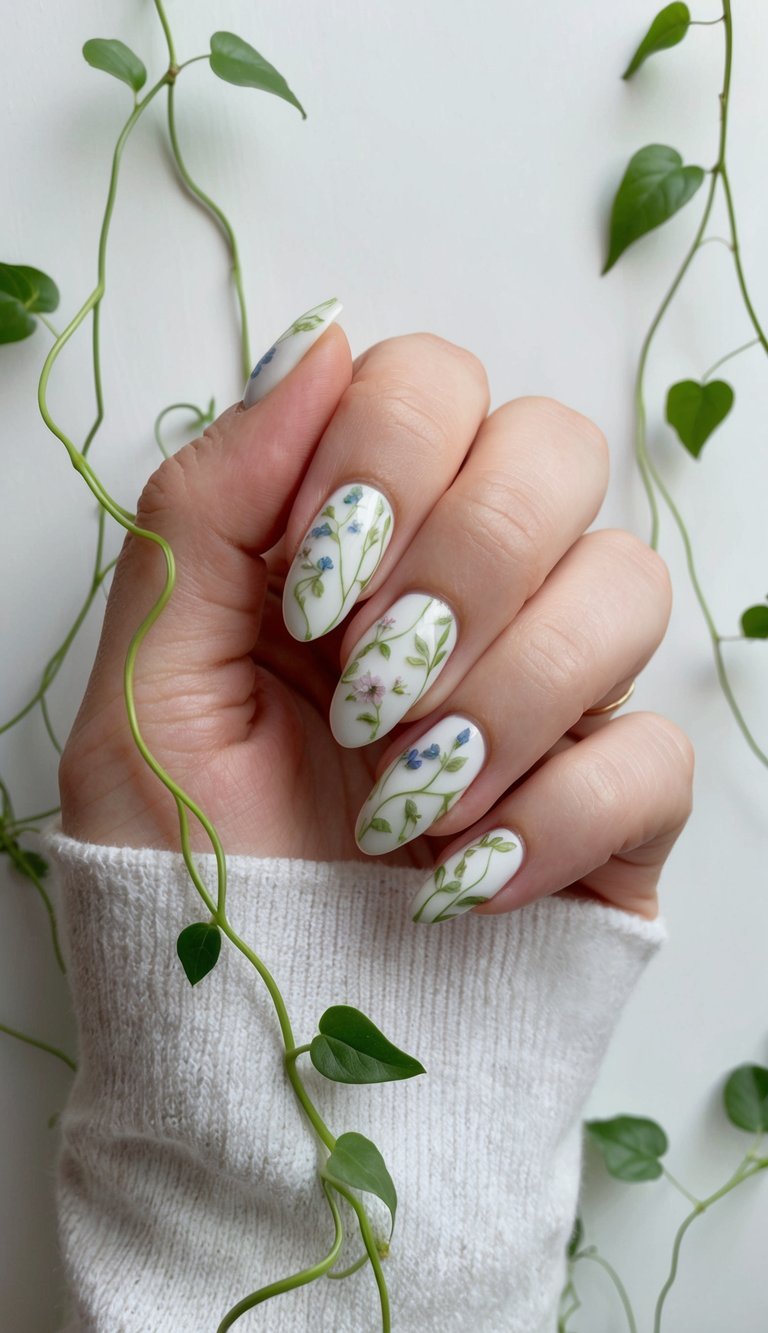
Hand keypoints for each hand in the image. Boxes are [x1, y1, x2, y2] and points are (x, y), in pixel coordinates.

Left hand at [59, 314, 692, 920]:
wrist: (259, 1061)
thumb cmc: (190, 876)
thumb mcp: (146, 684)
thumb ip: (206, 506)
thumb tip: (311, 344)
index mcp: (348, 545)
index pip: (431, 383)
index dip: (382, 461)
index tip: (306, 592)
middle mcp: (463, 594)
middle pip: (553, 448)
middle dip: (459, 566)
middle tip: (367, 687)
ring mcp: (551, 692)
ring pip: (626, 584)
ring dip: (505, 697)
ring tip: (403, 806)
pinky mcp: (615, 802)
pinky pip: (656, 751)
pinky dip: (554, 817)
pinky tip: (463, 882)